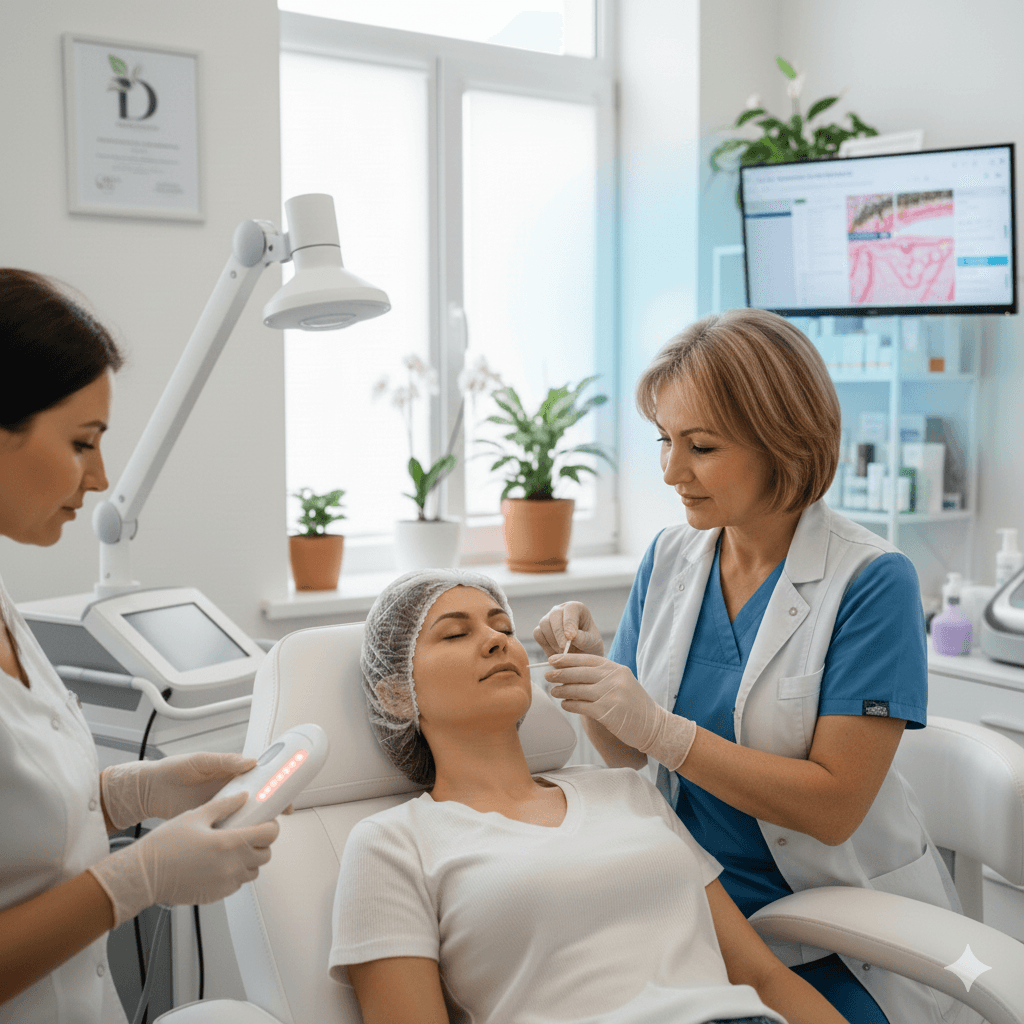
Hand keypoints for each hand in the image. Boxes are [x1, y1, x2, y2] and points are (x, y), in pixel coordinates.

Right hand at [88, 791, 279, 927]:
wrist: (143, 875)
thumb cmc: (164, 846)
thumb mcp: (195, 815)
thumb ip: (224, 805)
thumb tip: (243, 797)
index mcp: (228, 843)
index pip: (269, 834)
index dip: (271, 825)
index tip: (265, 821)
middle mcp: (231, 866)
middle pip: (266, 854)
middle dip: (262, 842)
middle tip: (249, 833)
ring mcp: (225, 883)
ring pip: (254, 871)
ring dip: (251, 859)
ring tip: (234, 848)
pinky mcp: (217, 895)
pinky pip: (238, 884)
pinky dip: (236, 873)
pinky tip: (221, 863)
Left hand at [101, 752, 293, 829]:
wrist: (149, 791)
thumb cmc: (173, 770)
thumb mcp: (200, 761)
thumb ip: (224, 762)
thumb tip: (250, 762)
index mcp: (230, 774)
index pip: (259, 779)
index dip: (274, 787)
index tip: (286, 795)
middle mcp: (228, 792)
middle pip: (256, 800)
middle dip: (271, 808)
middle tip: (280, 816)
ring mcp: (219, 808)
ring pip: (244, 816)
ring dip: (255, 822)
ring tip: (263, 830)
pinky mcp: (209, 822)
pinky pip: (228, 828)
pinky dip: (236, 833)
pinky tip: (242, 838)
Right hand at [533, 601, 604, 658]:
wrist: (582, 657)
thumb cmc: (590, 647)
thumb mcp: (592, 643)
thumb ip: (584, 639)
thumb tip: (570, 635)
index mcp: (577, 608)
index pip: (570, 609)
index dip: (569, 622)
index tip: (571, 637)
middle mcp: (562, 610)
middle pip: (554, 615)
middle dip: (558, 632)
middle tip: (564, 648)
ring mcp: (550, 619)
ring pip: (544, 623)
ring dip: (552, 640)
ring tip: (563, 653)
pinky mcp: (541, 629)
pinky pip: (538, 633)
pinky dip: (545, 645)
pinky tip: (556, 653)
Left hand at [546, 653, 696, 769]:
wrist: (654, 726)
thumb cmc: (635, 706)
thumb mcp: (623, 683)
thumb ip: (603, 676)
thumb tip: (574, 672)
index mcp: (617, 669)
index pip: (587, 659)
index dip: (568, 659)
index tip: (553, 659)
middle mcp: (613, 679)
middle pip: (579, 673)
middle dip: (560, 673)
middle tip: (547, 674)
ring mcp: (610, 695)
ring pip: (577, 689)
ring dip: (562, 690)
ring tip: (553, 691)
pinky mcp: (606, 712)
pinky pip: (581, 706)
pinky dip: (570, 705)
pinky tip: (564, 704)